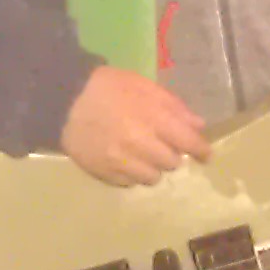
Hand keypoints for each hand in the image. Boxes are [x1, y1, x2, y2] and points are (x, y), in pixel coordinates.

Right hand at [61, 67, 212, 186]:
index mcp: (152, 119)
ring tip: (143, 154)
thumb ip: (173, 105)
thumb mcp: (142, 86)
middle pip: (172, 163)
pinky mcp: (105, 174)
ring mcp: (122, 163)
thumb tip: (198, 125)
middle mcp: (140, 145)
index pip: (188, 143)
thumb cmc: (106, 87)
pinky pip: (130, 183)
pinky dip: (132, 174)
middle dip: (172, 154)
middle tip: (163, 145)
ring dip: (153, 167)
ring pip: (152, 178)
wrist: (63, 102)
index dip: (201, 150)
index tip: (206, 154)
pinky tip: (125, 160)